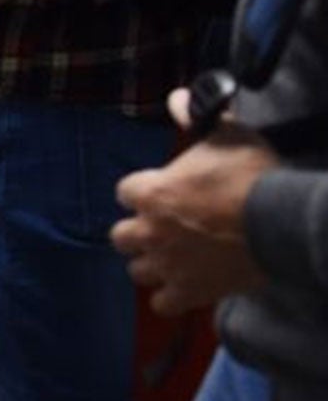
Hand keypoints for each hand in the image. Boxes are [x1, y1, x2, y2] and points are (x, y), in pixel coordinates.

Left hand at [113, 86, 276, 313]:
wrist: (279, 222)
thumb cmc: (251, 174)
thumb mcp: (225, 133)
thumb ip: (196, 115)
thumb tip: (178, 97)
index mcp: (151, 193)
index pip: (124, 192)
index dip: (142, 192)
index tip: (160, 191)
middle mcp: (150, 231)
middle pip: (121, 236)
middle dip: (138, 231)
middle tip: (162, 227)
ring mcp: (168, 264)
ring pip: (138, 270)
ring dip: (151, 264)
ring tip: (172, 257)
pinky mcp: (190, 292)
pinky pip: (163, 303)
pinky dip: (171, 297)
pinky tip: (186, 287)